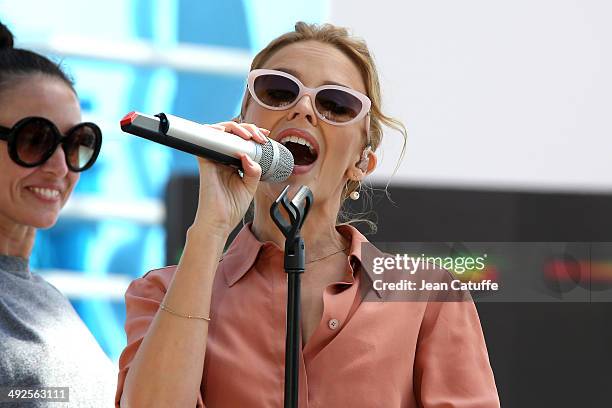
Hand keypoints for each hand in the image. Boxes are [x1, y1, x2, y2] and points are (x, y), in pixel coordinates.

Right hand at [191, 121, 269, 235]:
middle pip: (231, 132)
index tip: (265, 136)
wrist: (220, 222)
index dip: (252, 133)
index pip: (241, 141)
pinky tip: (227, 134)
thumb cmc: (231, 208)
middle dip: (248, 128)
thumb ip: (254, 170)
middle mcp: (221, 159)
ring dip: (235, 128)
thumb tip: (249, 156)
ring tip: (248, 136)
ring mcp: (213, 159)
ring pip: (220, 131)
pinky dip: (215, 132)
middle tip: (259, 137)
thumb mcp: (250, 186)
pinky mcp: (205, 162)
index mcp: (232, 163)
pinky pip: (206, 141)